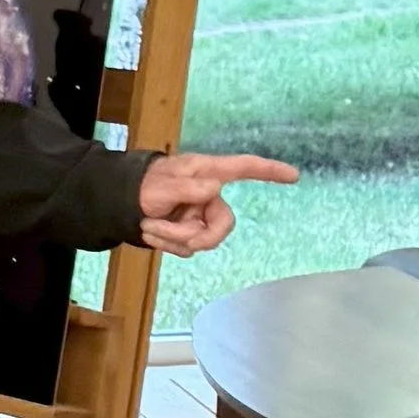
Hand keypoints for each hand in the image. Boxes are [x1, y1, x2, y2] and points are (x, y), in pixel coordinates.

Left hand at [136, 149, 297, 258]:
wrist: (125, 203)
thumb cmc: (144, 186)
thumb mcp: (162, 185)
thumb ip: (188, 188)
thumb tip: (214, 189)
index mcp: (207, 174)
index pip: (244, 169)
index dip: (269, 171)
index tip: (293, 175)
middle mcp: (209, 195)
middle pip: (224, 225)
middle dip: (195, 236)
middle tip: (167, 233)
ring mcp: (201, 215)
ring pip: (202, 241)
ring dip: (173, 239)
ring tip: (150, 224)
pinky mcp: (192, 231)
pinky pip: (189, 249)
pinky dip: (168, 244)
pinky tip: (153, 230)